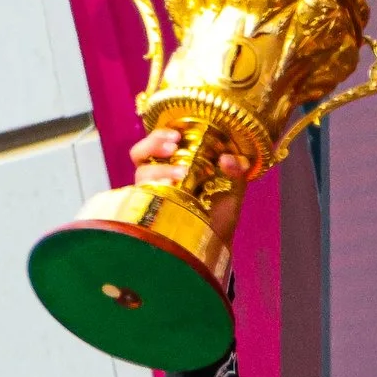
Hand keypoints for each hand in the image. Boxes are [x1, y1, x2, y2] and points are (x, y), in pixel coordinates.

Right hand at [130, 125, 247, 246]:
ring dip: (158, 170)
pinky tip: (169, 190)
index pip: (159, 141)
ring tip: (180, 175)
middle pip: (140, 153)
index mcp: (175, 162)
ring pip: (141, 174)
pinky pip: (142, 197)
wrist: (216, 242)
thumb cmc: (221, 213)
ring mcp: (152, 193)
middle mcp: (158, 176)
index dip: (162, 135)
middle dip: (152, 144)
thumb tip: (227, 159)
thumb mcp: (234, 187)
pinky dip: (153, 190)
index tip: (177, 135)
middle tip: (172, 146)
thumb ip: (236, 169)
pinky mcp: (150, 210)